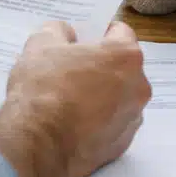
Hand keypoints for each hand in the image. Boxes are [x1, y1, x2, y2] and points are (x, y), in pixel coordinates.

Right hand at [0, 21, 150, 176]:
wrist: (37, 144)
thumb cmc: (43, 88)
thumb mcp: (41, 44)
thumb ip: (58, 31)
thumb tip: (66, 34)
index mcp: (126, 56)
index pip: (120, 33)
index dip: (100, 34)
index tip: (83, 41)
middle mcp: (138, 87)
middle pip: (123, 68)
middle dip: (102, 67)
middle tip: (72, 72)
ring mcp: (133, 119)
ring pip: (119, 98)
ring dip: (102, 96)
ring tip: (70, 102)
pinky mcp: (122, 145)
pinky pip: (112, 125)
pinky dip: (98, 122)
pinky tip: (73, 124)